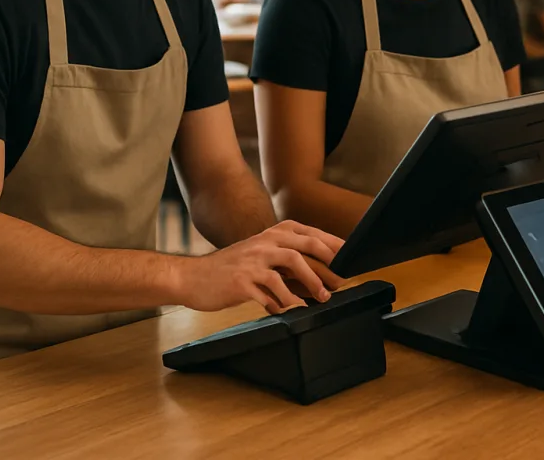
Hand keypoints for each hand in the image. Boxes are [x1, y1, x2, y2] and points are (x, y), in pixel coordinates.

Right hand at [179, 221, 345, 314]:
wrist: (193, 278)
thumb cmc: (231, 270)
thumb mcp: (260, 257)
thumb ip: (287, 263)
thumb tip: (321, 276)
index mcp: (272, 234)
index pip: (310, 234)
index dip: (332, 245)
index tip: (350, 257)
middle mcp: (265, 241)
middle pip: (306, 245)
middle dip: (329, 263)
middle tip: (343, 279)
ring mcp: (254, 259)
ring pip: (292, 264)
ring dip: (312, 282)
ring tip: (323, 298)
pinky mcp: (243, 280)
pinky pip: (271, 291)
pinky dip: (283, 302)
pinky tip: (286, 309)